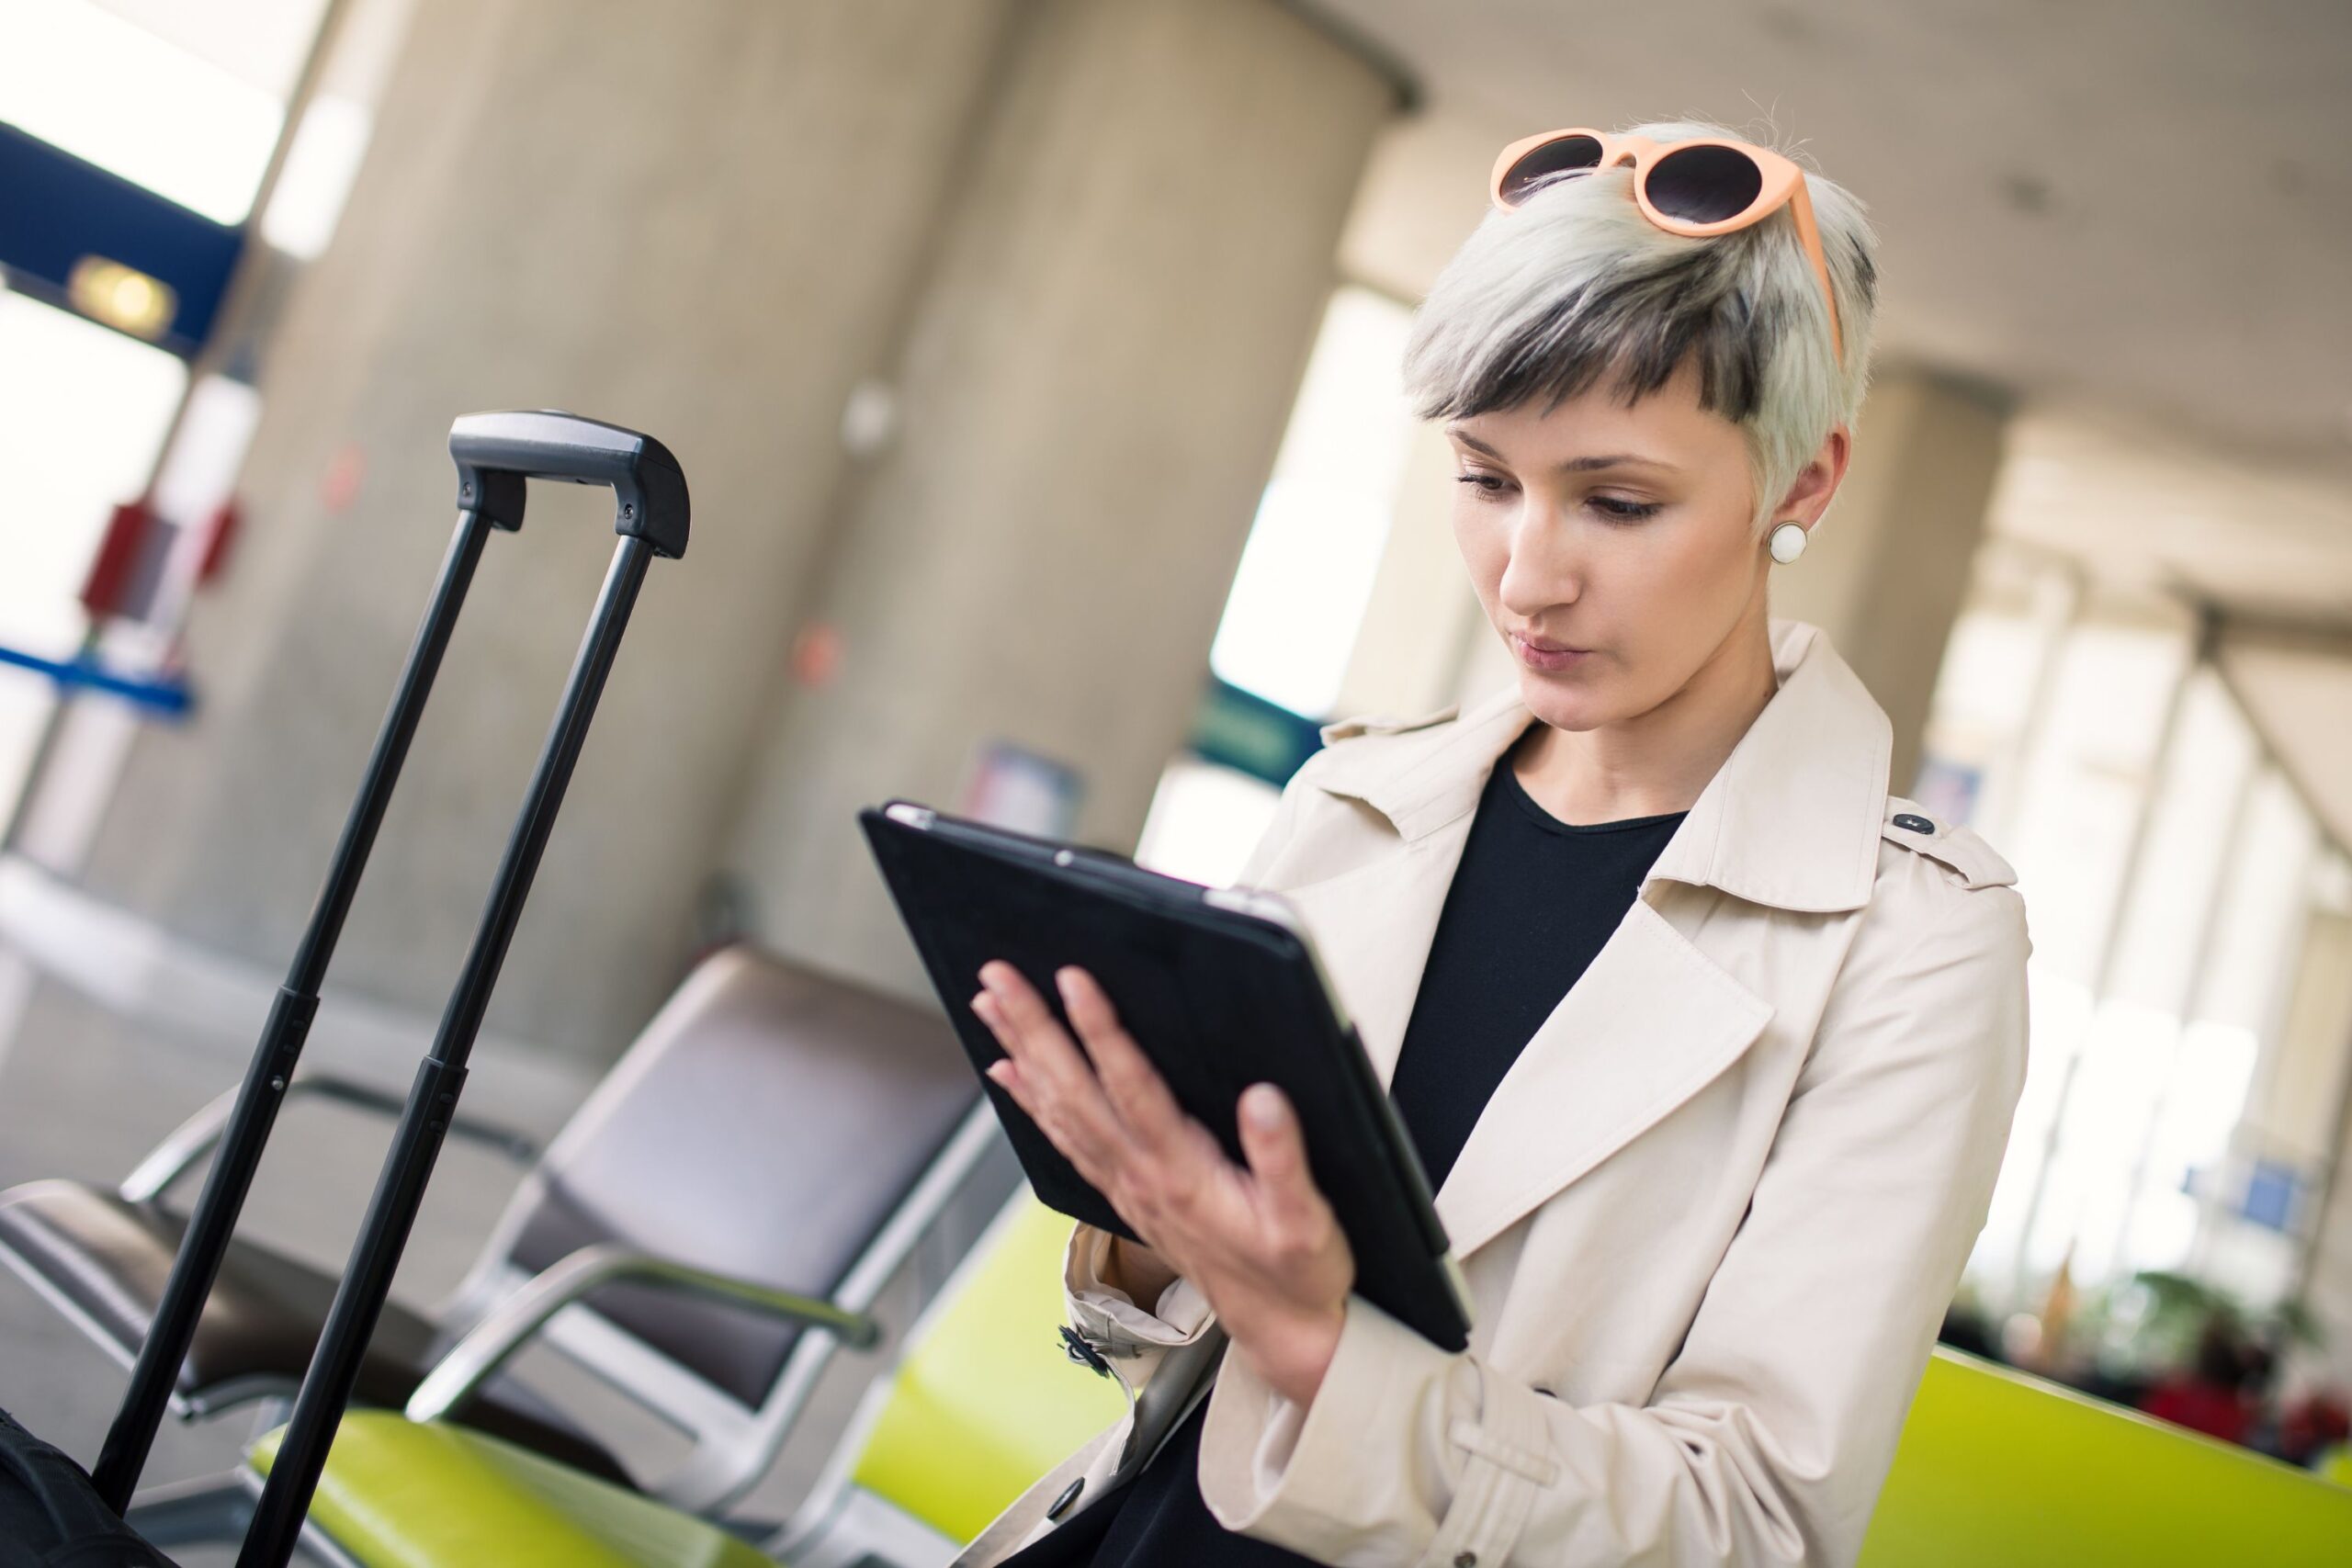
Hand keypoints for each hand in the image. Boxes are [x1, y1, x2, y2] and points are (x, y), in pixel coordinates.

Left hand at [971, 959, 1352, 1406]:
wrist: (1279, 1329)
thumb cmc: (1294, 1272)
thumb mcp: (1307, 1219)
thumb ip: (1282, 1159)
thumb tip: (1262, 1099)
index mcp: (1183, 1173)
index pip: (1131, 1089)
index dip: (1101, 1032)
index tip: (1074, 982)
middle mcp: (1142, 1176)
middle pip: (1074, 1091)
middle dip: (1033, 1029)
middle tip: (996, 976)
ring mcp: (1127, 1185)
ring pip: (1060, 1109)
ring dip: (1022, 1054)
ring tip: (988, 1005)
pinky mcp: (1126, 1192)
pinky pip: (1065, 1138)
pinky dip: (1032, 1101)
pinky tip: (1009, 1072)